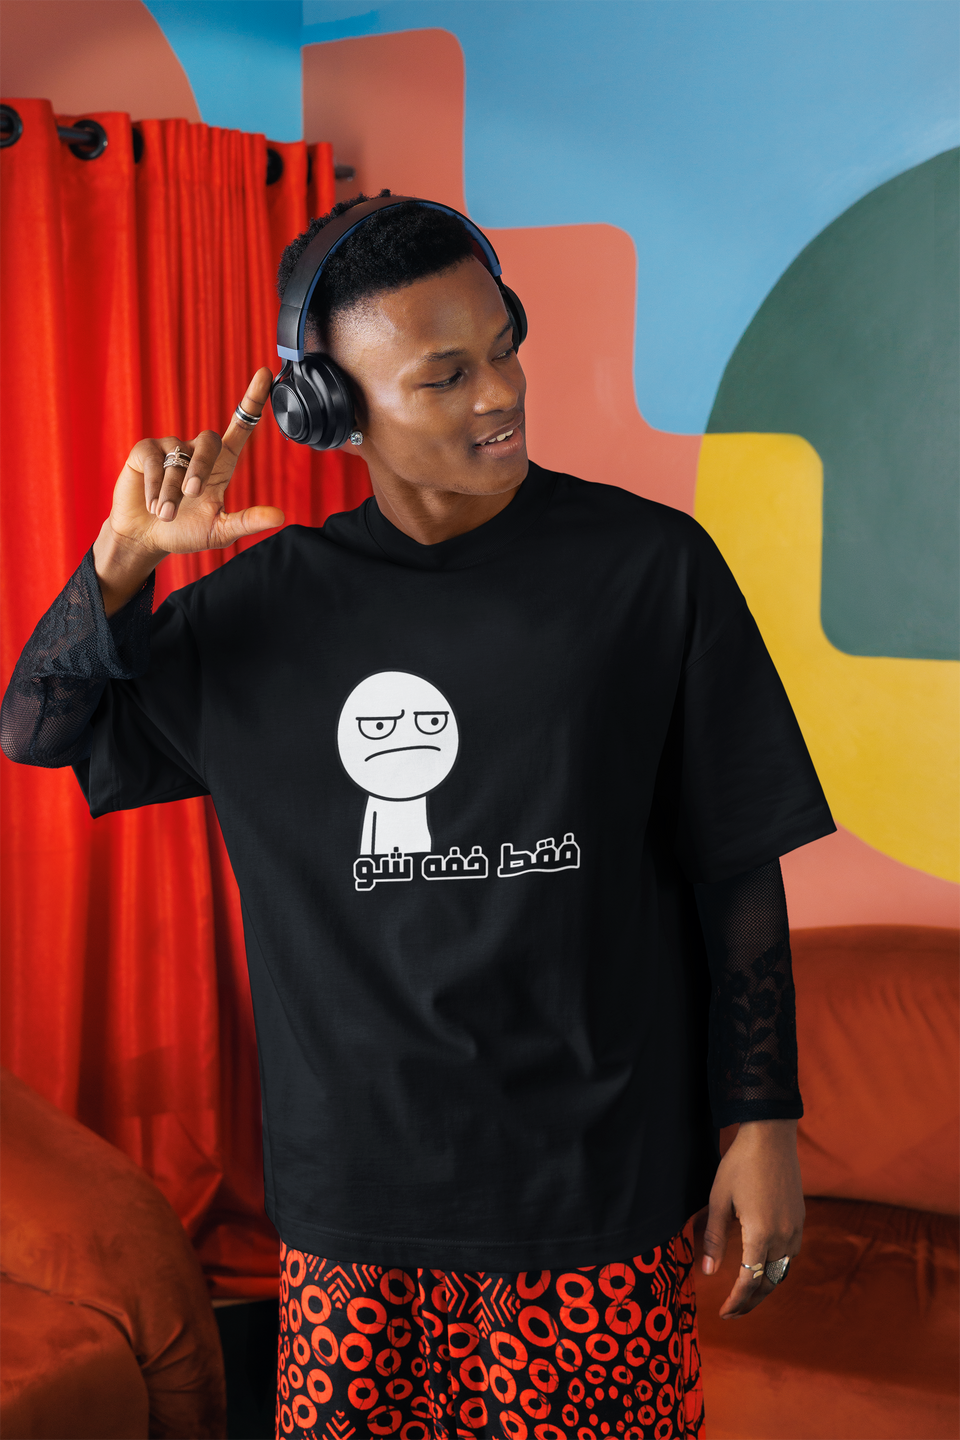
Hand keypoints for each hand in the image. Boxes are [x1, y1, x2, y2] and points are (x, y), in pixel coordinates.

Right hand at [93, 368, 282, 613]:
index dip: (253, 399)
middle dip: (199, 469)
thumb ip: (248, 521)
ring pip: (178, 459)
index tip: (266, 373)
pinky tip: (152, 504)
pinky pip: (155, 462)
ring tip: (165, 513)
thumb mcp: (219, 530)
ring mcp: (171, 447)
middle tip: (189, 495)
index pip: (241, 425)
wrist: (146, 537)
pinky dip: (154, 488)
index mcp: (222, 464)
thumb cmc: (184, 531)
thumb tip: (281, 516)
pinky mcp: (146, 451)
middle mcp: (198, 450)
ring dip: (171, 492)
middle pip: (210, 440)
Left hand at [701, 1119, 803, 1317]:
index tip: (725, 1312)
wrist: (771, 1137)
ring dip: (765, 1287)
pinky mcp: (800, 1219)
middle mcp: (783, 1236)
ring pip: (782, 1272)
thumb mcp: (718, 1200)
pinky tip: (764, 1267)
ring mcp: (795, 1228)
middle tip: (733, 1312)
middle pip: (769, 1282)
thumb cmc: (740, 1165)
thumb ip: (713, 1237)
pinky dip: (777, 1270)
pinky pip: (790, 1255)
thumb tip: (707, 1272)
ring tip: (747, 1295)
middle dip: (751, 1302)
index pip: (749, 1281)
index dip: (737, 1301)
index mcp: (760, 1234)